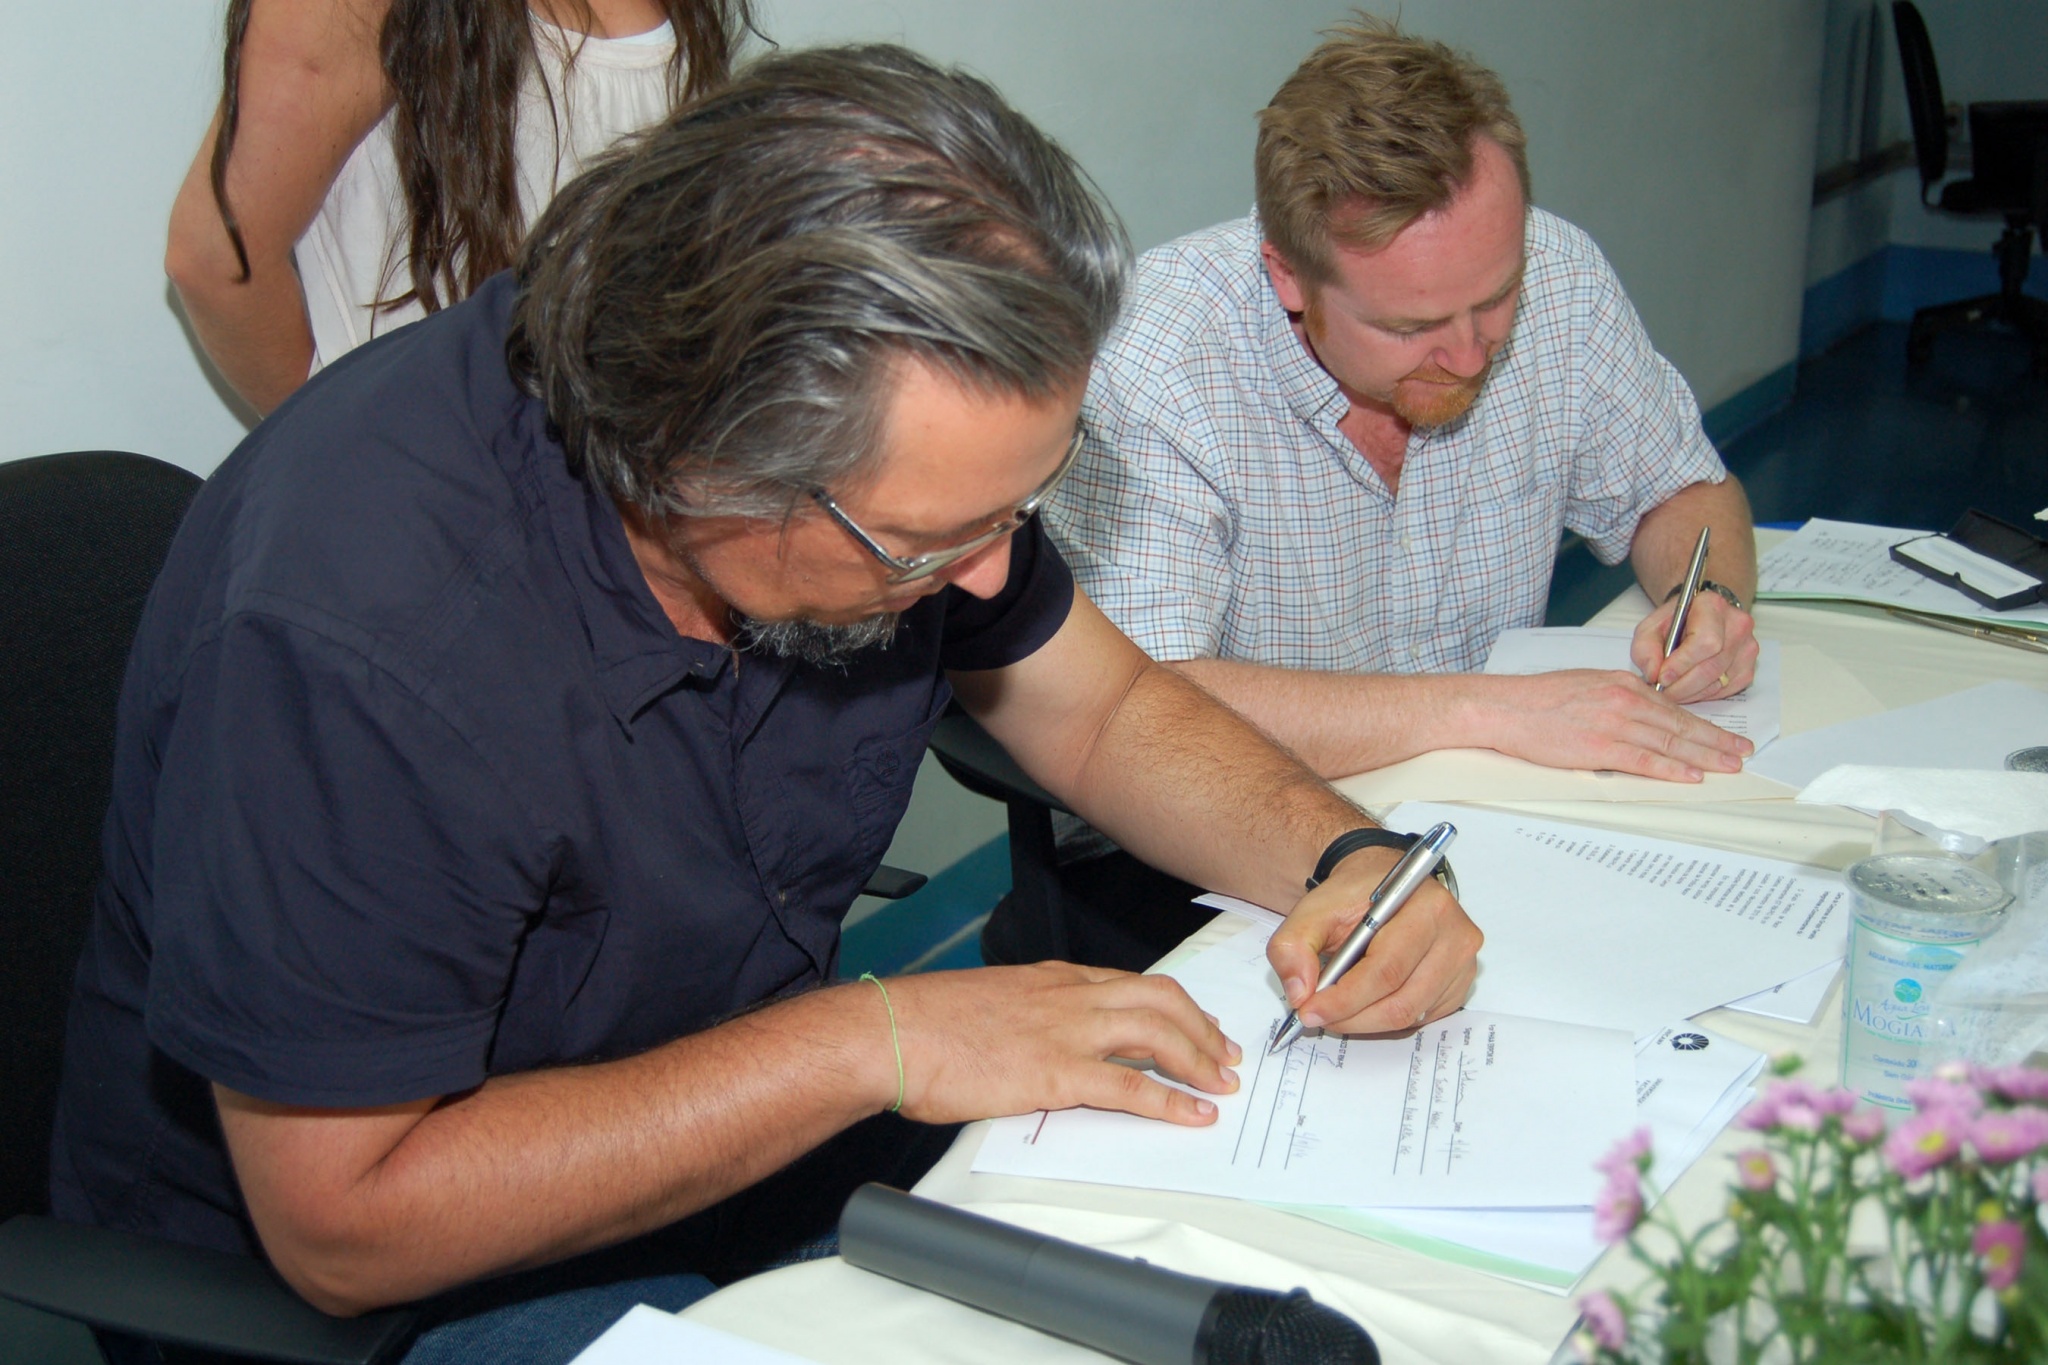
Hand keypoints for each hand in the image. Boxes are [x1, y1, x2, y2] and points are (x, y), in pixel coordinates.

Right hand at [882, 963, 1242, 1126]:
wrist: (893, 1031)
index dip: (1178, 1006)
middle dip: (1204, 1029)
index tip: (1200, 1026)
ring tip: (1220, 1086)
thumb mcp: (990, 1003)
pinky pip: (1130, 1086)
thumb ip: (1026, 1014)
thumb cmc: (927, 1023)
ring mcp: (1066, 1033)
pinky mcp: (1056, 1073)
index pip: (1135, 983)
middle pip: (1162, 1001)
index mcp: (1054, 980)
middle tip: (1226, 1056)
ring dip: (1199, 1061)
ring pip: (1158, 1035)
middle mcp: (1070, 998)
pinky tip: (1191, 1114)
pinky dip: (1170, 1101)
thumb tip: (1038, 1039)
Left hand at [1267, 848, 1480, 1036]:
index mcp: (1426, 907)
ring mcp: (1463, 964)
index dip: (1345, 999)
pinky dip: (1386, 1020)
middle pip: (1400, 1000)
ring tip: (1336, 1010)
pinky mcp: (1459, 986)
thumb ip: (1294, 946)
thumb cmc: (1356, 896)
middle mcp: (1455, 936)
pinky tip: (1365, 1003)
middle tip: (1317, 1016)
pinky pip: (1420, 1018)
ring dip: (1366, 1022)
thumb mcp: (1313, 909)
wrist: (1384, 884)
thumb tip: (1299, 993)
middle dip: (1351, 1016)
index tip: (1310, 1011)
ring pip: (1410, 1015)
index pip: (1386, 969)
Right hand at [1475, 668, 1751, 780]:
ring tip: (1728, 766)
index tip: (1725, 736)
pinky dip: (1672, 768)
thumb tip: (1639, 716)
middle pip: (1681, 725)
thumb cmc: (1538, 700)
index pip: (1674, 708)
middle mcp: (1625, 700)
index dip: (1705, 725)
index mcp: (1622, 683)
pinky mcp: (1600, 747)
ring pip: (1671, 742)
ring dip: (1705, 756)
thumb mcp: (1586, 686)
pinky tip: (1690, 775)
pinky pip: (1645, 760)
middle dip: (1717, 741)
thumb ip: (1617, 698)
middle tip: (1742, 753)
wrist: (1506, 707)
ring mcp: (1614, 724)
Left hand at [1629, 591, 1758, 702]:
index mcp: (1713, 605)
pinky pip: (1725, 691)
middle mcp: (1737, 624)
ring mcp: (1747, 647)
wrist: (1697, 619)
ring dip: (1690, 693)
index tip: (1662, 677)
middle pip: (1711, 666)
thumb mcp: (1650, 628)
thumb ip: (1645, 649)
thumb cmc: (1675, 622)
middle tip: (1662, 691)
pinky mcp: (1749, 668)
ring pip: (1718, 682)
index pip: (1705, 642)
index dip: (1682, 664)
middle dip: (1682, 685)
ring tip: (1671, 690)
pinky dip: (1703, 695)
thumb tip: (1654, 674)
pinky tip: (1688, 688)